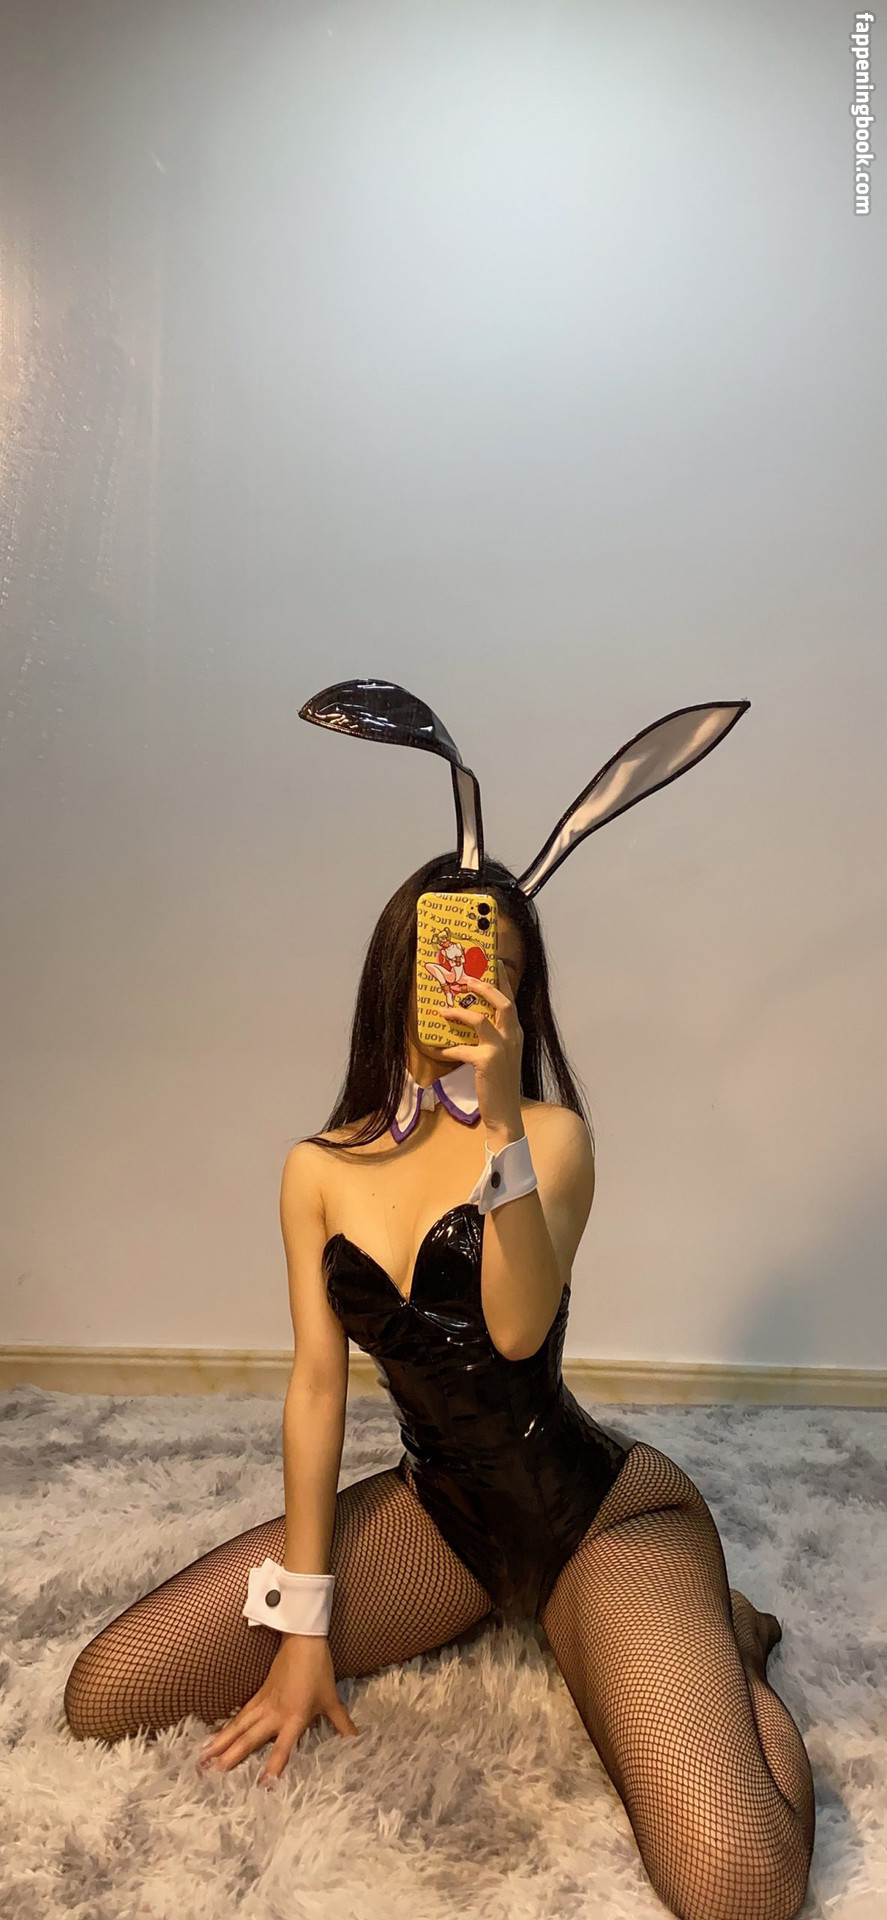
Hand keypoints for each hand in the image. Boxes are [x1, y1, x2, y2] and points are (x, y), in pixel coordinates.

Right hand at [196, 1635, 358, 1785]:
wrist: (303, 1640)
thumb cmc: (318, 1671)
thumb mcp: (332, 1700)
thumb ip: (342, 1724)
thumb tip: (357, 1741)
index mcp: (294, 1717)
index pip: (283, 1747)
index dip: (273, 1766)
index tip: (261, 1786)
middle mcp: (275, 1713)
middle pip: (250, 1737)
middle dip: (232, 1755)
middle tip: (214, 1773)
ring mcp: (264, 1703)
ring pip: (239, 1726)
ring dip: (221, 1742)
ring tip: (203, 1758)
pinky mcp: (259, 1695)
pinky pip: (241, 1715)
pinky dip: (228, 1727)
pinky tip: (216, 1737)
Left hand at [434, 967, 524, 1141]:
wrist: (505, 1114)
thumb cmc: (500, 1086)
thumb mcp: (502, 1058)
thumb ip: (492, 1039)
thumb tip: (469, 1022)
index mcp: (517, 1035)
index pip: (511, 1001)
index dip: (503, 980)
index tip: (494, 962)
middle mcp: (513, 1038)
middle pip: (502, 1002)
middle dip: (484, 986)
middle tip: (466, 978)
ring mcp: (502, 1049)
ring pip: (481, 1019)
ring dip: (459, 1013)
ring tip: (443, 1010)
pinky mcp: (487, 1062)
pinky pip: (462, 1048)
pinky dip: (449, 1048)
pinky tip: (438, 1050)